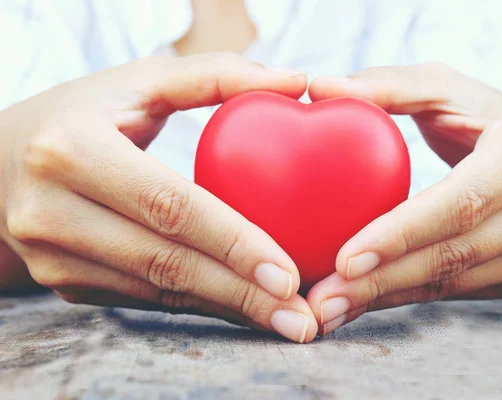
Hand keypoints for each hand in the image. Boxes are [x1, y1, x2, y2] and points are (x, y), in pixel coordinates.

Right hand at [0, 52, 316, 342]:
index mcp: (71, 149)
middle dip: (241, 295)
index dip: (232, 241)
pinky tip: (243, 309)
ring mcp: (52, 255)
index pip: (168, 205)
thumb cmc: (86, 112)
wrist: (4, 157)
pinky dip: (200, 305)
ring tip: (285, 322)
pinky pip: (145, 298)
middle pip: (164, 262)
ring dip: (227, 309)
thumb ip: (219, 76)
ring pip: (157, 290)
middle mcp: (51, 210)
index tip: (288, 273)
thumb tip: (298, 82)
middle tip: (301, 317)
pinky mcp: (63, 281)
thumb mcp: (142, 81)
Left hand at [307, 63, 501, 334]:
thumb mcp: (438, 88)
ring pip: (452, 282)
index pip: (461, 202)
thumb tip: (320, 88)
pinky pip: (454, 292)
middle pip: (454, 253)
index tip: (345, 259)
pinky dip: (403, 297)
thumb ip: (382, 86)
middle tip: (323, 300)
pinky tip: (359, 301)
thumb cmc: (475, 114)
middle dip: (382, 281)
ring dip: (385, 298)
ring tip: (329, 309)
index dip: (402, 233)